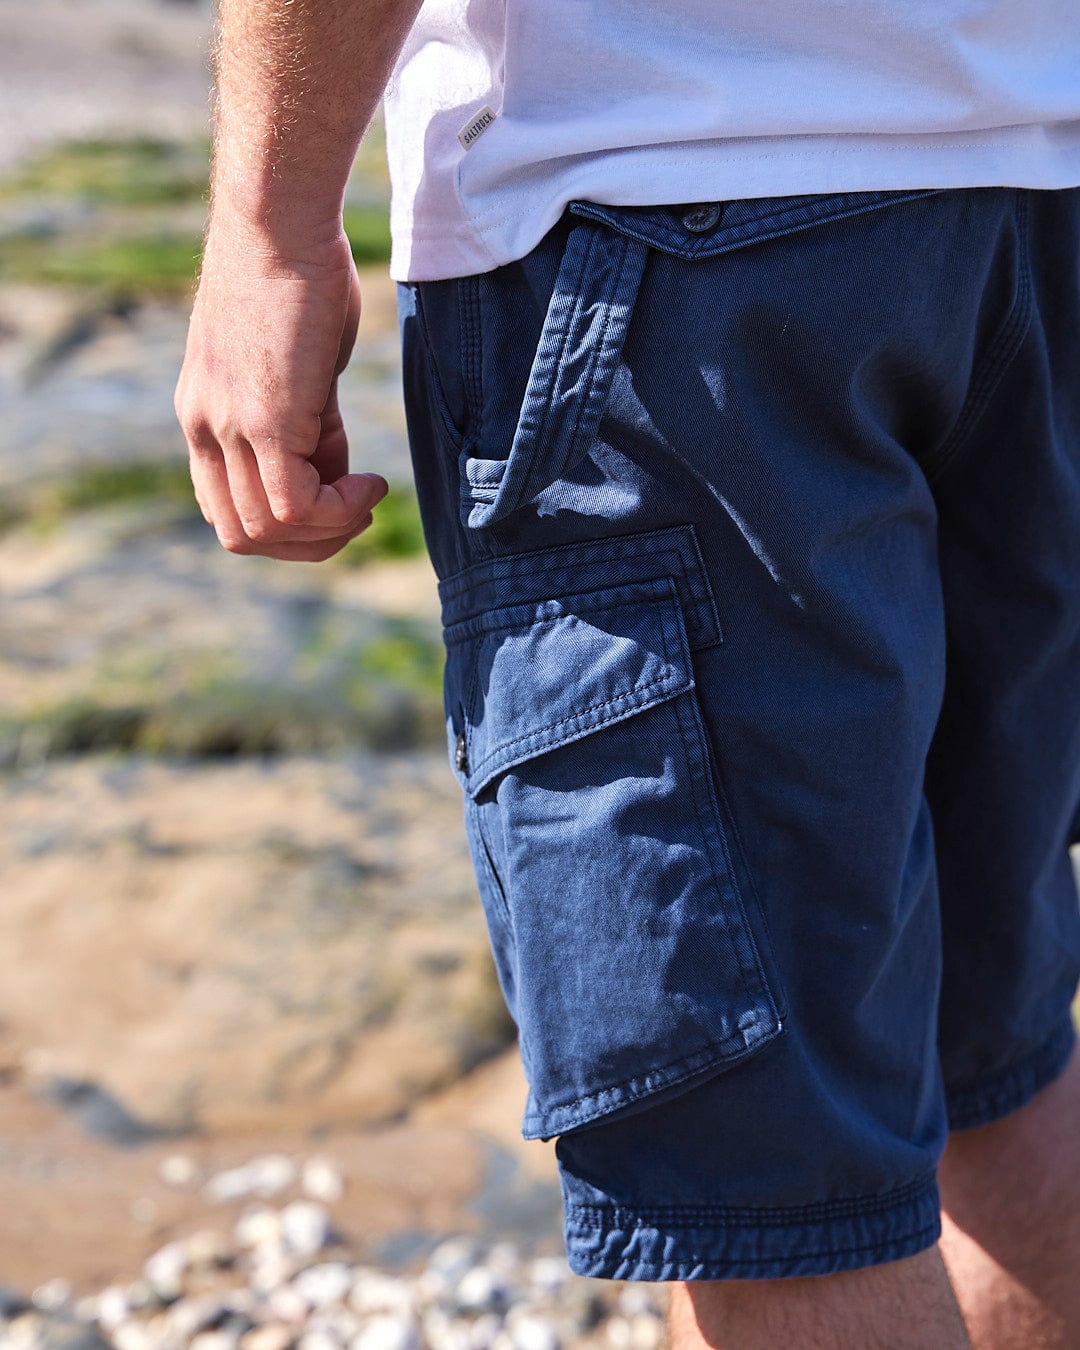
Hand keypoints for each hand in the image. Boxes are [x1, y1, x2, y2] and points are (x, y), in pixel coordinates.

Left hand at [175, 221, 387, 560]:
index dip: (282, 524)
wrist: (279, 218)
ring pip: (269, 528)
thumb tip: (332, 470)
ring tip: (367, 496)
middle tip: (355, 513)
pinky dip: (339, 510)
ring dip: (329, 529)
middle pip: (242, 534)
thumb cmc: (297, 273)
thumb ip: (307, 421)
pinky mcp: (265, 418)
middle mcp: (204, 428)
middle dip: (306, 543)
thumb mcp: (298, 364)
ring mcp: (229, 426)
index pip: (225, 509)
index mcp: (203, 415)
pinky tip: (371, 485)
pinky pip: (295, 502)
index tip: (333, 498)